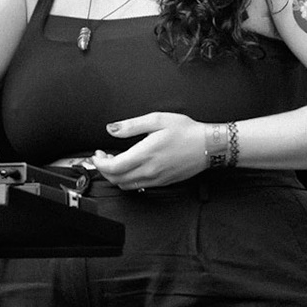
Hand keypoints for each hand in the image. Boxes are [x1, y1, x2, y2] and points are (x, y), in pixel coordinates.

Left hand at [91, 112, 205, 189]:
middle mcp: (149, 170)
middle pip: (116, 179)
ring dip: (115, 176)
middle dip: (104, 170)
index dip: (99, 163)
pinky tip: (130, 168)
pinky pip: (138, 186)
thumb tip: (112, 129)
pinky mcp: (162, 182)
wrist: (209, 146)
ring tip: (114, 162)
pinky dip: (127, 180)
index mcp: (145, 154)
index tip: (97, 154)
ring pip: (126, 186)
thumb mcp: (157, 120)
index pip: (113, 167)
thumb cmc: (187, 132)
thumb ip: (131, 126)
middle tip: (103, 157)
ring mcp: (156, 179)